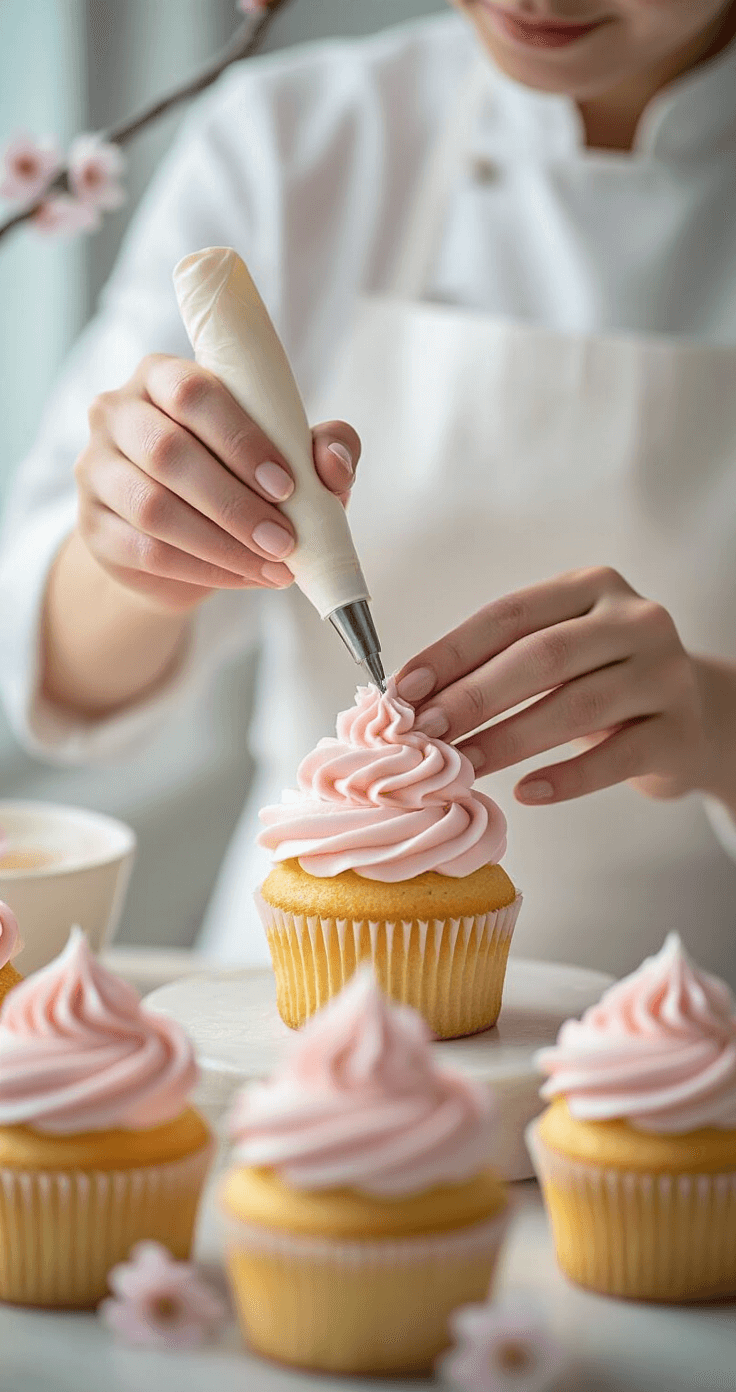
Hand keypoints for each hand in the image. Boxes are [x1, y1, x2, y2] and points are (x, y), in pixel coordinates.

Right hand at [75, 354, 359, 612]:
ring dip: (223, 544)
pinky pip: (147, 551)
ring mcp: (96, 469)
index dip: (241, 440)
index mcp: (163, 376)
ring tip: (274, 566)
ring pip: (154, 507)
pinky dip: (205, 570)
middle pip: (168, 452)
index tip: (287, 485)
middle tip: (285, 540)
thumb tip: (332, 462)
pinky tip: (246, 577)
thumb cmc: (241, 480)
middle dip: (236, 503)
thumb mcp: (287, 458)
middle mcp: (117, 412)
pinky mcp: (92, 526)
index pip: (193, 392)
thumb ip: (321, 447)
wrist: (183, 545)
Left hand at [395, 567, 718, 806]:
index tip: (405, 688)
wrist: (693, 718)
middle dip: (473, 697)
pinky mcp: (678, 730)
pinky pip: (615, 757)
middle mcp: (634, 620)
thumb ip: (498, 664)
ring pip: (576, 706)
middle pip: (541, 657)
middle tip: (425, 733)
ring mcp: (663, 673)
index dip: (453, 652)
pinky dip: (567, 778)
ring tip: (462, 766)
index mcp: (591, 588)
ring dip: (508, 740)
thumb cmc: (602, 682)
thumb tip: (413, 698)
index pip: (510, 614)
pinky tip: (527, 791)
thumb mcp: (559, 655)